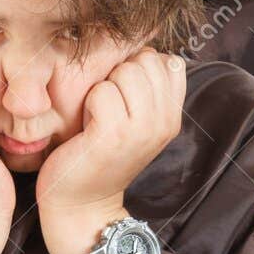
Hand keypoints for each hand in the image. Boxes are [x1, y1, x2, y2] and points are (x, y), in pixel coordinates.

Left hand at [35, 47, 186, 226]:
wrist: (81, 205)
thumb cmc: (99, 154)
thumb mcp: (136, 120)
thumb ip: (148, 88)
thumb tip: (151, 48)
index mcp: (172, 116)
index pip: (169, 62)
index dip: (140, 68)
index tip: (125, 96)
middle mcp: (164, 123)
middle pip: (146, 60)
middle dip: (120, 74)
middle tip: (107, 108)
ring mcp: (141, 130)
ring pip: (125, 71)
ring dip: (104, 87)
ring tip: (98, 116)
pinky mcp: (113, 135)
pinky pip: (102, 91)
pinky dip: (88, 102)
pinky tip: (87, 126)